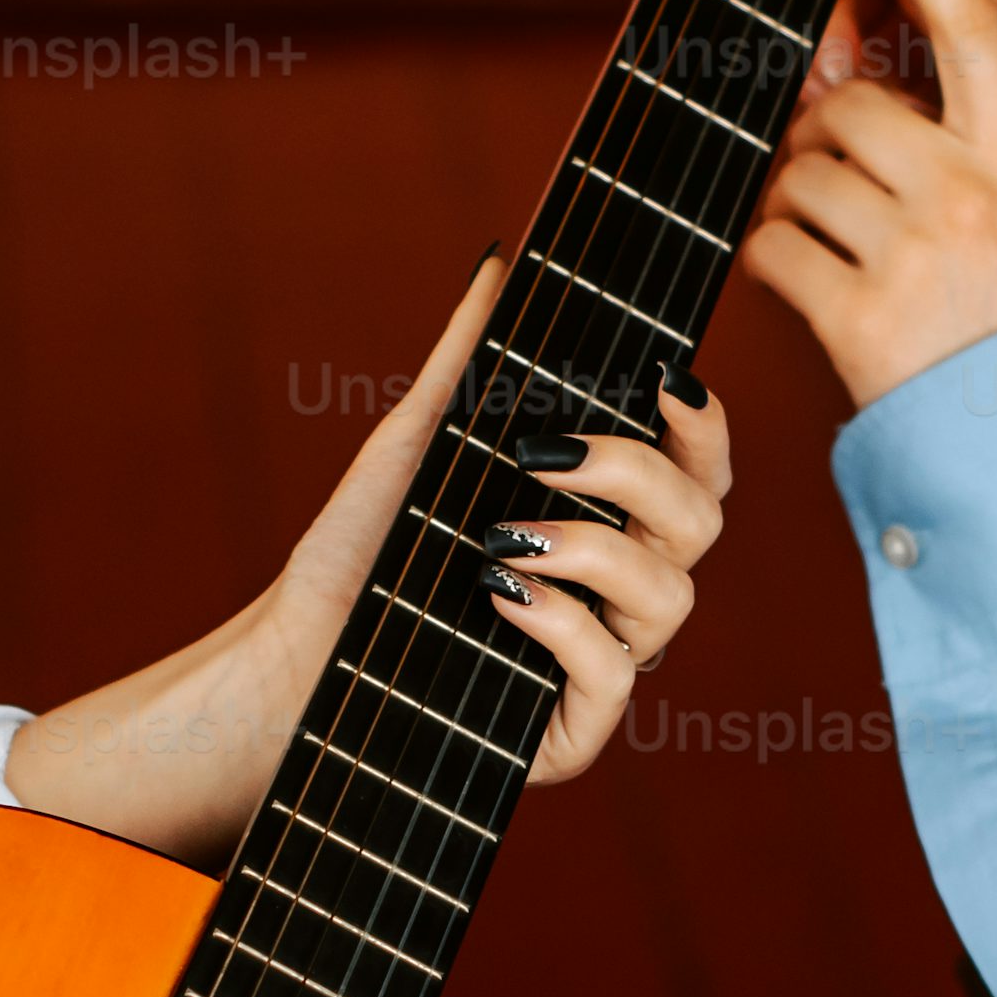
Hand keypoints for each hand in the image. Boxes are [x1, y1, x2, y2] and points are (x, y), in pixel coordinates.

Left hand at [6, 252, 731, 862]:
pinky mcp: (570, 732)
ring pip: (673, 600)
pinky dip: (564, 625)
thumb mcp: (415, 443)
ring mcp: (605, 662)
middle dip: (636, 475)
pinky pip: (615, 678)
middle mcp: (622, 590)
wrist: (293, 652)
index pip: (700, 466)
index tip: (658, 381)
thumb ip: (468, 363)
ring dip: (596, 552)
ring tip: (502, 534)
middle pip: (701, 523)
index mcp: (610, 518)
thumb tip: (498, 263)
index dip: (702, 424)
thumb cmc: (365, 550)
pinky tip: (499, 594)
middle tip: (542, 454)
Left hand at [743, 0, 996, 413]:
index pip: (970, 26)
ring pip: (802, 175)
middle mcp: (973, 195)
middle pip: (853, 110)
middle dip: (830, 142)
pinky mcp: (859, 314)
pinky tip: (811, 288)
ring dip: (799, 205)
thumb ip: (963, 146)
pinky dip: (773, 262)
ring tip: (841, 252)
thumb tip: (847, 96)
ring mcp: (916, 255)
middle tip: (847, 188)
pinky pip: (773, 246)